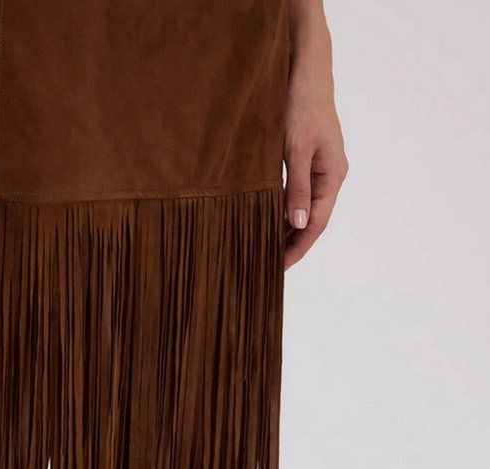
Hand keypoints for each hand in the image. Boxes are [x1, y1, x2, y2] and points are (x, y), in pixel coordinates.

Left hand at [283, 11, 348, 269]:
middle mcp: (330, 175)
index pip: (317, 224)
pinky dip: (284, 208)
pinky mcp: (309, 159)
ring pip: (305, 208)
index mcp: (332, 176)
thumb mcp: (296, 150)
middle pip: (312, 220)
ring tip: (265, 248)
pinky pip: (299, 193)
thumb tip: (298, 223)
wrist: (305, 70)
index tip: (278, 269)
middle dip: (291, 243)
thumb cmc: (301, 105)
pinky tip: (268, 218)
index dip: (298, 248)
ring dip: (287, 228)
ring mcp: (321, 167)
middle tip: (266, 266)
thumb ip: (297, 188)